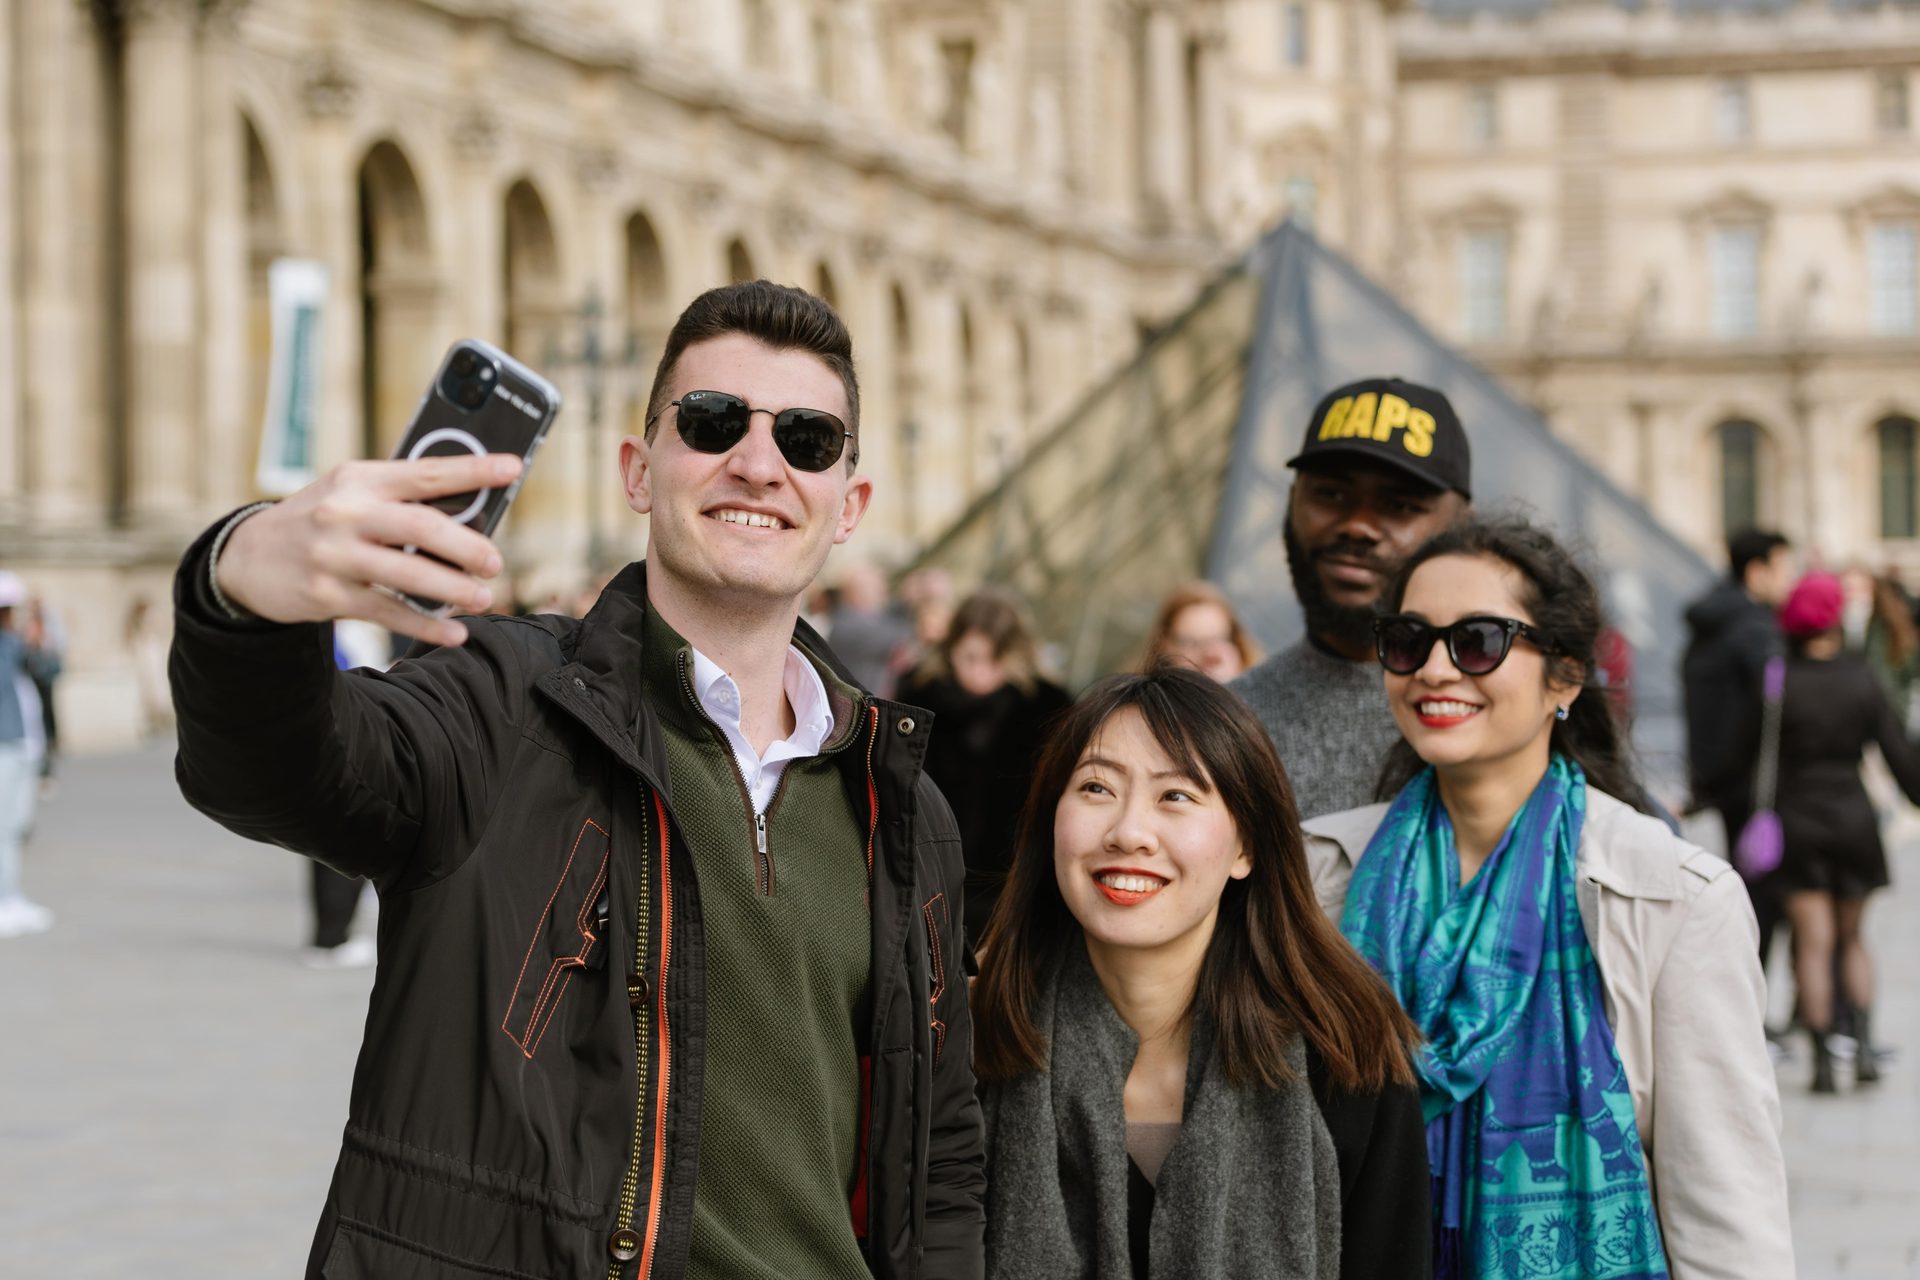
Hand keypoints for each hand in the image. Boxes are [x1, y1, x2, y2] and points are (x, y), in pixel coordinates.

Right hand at [215, 454, 522, 646]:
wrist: (247, 557)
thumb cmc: (320, 520)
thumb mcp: (350, 492)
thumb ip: (401, 498)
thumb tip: (473, 512)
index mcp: (359, 478)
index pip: (425, 472)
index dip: (472, 470)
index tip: (512, 468)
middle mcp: (345, 513)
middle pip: (421, 527)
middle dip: (467, 547)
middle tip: (495, 563)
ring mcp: (334, 555)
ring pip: (407, 574)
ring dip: (453, 589)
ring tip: (483, 598)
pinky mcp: (327, 595)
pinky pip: (388, 612)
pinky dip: (426, 626)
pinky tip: (454, 633)